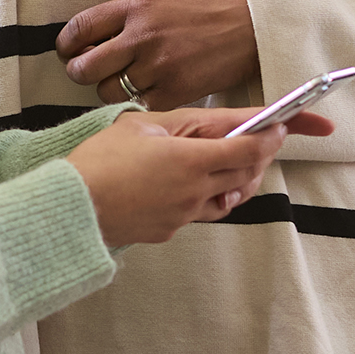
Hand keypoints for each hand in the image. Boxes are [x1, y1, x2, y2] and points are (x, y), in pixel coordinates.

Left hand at [57, 0, 259, 108]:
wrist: (256, 24)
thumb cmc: (212, 6)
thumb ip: (130, 17)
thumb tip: (96, 37)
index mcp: (136, 7)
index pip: (80, 28)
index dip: (67, 45)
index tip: (69, 51)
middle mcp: (141, 37)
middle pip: (84, 67)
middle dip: (80, 72)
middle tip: (90, 72)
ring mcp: (158, 66)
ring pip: (107, 92)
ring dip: (110, 90)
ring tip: (125, 82)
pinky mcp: (176, 91)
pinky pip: (139, 105)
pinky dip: (140, 103)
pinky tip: (151, 92)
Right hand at [66, 106, 332, 248]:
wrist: (71, 209)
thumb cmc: (99, 160)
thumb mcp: (140, 125)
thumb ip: (184, 123)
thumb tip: (215, 125)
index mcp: (191, 160)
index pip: (248, 148)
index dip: (271, 137)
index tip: (283, 127)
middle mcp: (195, 191)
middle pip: (246, 174)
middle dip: (258, 155)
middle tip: (260, 139)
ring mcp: (184, 214)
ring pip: (228, 197)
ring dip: (237, 178)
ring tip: (229, 161)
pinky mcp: (171, 230)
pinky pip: (201, 212)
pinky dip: (207, 195)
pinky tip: (190, 182)